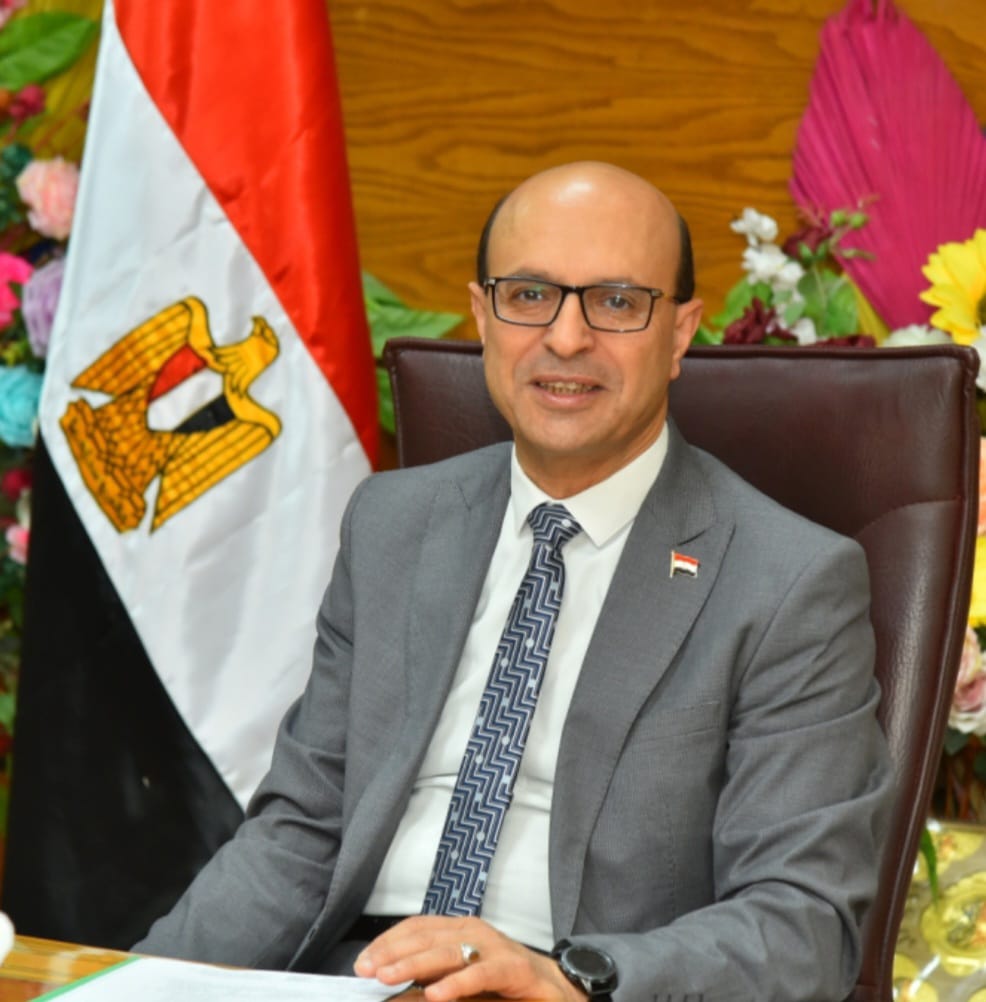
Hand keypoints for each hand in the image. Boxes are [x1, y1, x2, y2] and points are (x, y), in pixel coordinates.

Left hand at [353, 915, 586, 1001]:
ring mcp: (495, 947)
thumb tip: (394, 980)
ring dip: (414, 964)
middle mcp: (475, 931)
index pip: (417, 926)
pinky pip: (481, 973)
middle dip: (393, 952)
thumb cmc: (505, 982)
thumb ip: (434, 973)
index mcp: (460, 929)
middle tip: (367, 969)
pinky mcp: (514, 968)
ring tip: (388, 977)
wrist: (555, 988)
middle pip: (427, 935)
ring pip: (449, 951)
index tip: (363, 961)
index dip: (389, 941)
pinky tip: (436, 995)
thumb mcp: (463, 973)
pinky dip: (456, 983)